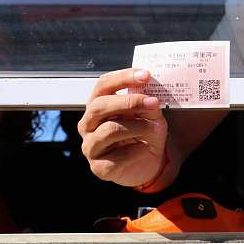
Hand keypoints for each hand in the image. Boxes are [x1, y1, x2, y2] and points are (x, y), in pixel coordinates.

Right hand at [77, 68, 169, 188]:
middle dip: (128, 102)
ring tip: (156, 128)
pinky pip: (117, 157)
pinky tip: (146, 148)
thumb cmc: (145, 133)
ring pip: (109, 130)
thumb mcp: (150, 114)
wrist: (148, 163)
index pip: (102, 85)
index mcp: (98, 105)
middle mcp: (88, 124)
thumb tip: (149, 97)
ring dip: (138, 127)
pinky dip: (136, 150)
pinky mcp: (99, 167)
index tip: (145, 75)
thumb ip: (147, 104)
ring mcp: (90, 146)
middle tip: (153, 102)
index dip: (123, 77)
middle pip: (99, 106)